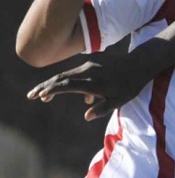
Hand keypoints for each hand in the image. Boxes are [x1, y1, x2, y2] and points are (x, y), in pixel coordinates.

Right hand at [26, 55, 147, 120]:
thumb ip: (103, 109)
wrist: (139, 64)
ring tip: (44, 95)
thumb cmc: (130, 86)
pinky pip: (76, 72)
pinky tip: (72, 93)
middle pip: (61, 78)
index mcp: (94, 83)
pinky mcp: (92, 61)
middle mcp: (89, 71)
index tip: (39, 96)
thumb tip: (86, 116)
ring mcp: (90, 64)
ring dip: (54, 84)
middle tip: (31, 95)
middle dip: (45, 86)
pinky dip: (68, 80)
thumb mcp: (119, 101)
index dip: (52, 90)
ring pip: (67, 74)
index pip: (67, 85)